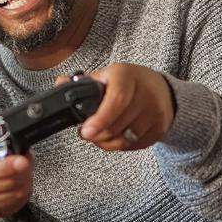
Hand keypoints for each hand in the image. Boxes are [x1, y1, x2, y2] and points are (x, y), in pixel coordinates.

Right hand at [0, 111, 32, 221]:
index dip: (6, 166)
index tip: (22, 160)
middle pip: (3, 182)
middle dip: (21, 171)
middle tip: (26, 160)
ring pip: (11, 195)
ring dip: (23, 181)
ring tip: (23, 170)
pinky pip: (13, 205)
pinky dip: (21, 193)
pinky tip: (19, 183)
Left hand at [60, 64, 174, 150]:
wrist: (162, 90)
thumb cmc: (129, 82)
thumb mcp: (106, 76)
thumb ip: (82, 83)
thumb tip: (60, 83)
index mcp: (126, 75)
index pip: (117, 99)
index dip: (100, 118)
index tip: (86, 131)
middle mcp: (145, 93)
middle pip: (117, 125)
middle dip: (97, 134)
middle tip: (86, 132)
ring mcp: (155, 112)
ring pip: (125, 139)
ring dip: (106, 142)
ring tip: (98, 135)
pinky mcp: (160, 128)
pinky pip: (134, 145)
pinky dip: (120, 145)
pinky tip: (114, 136)